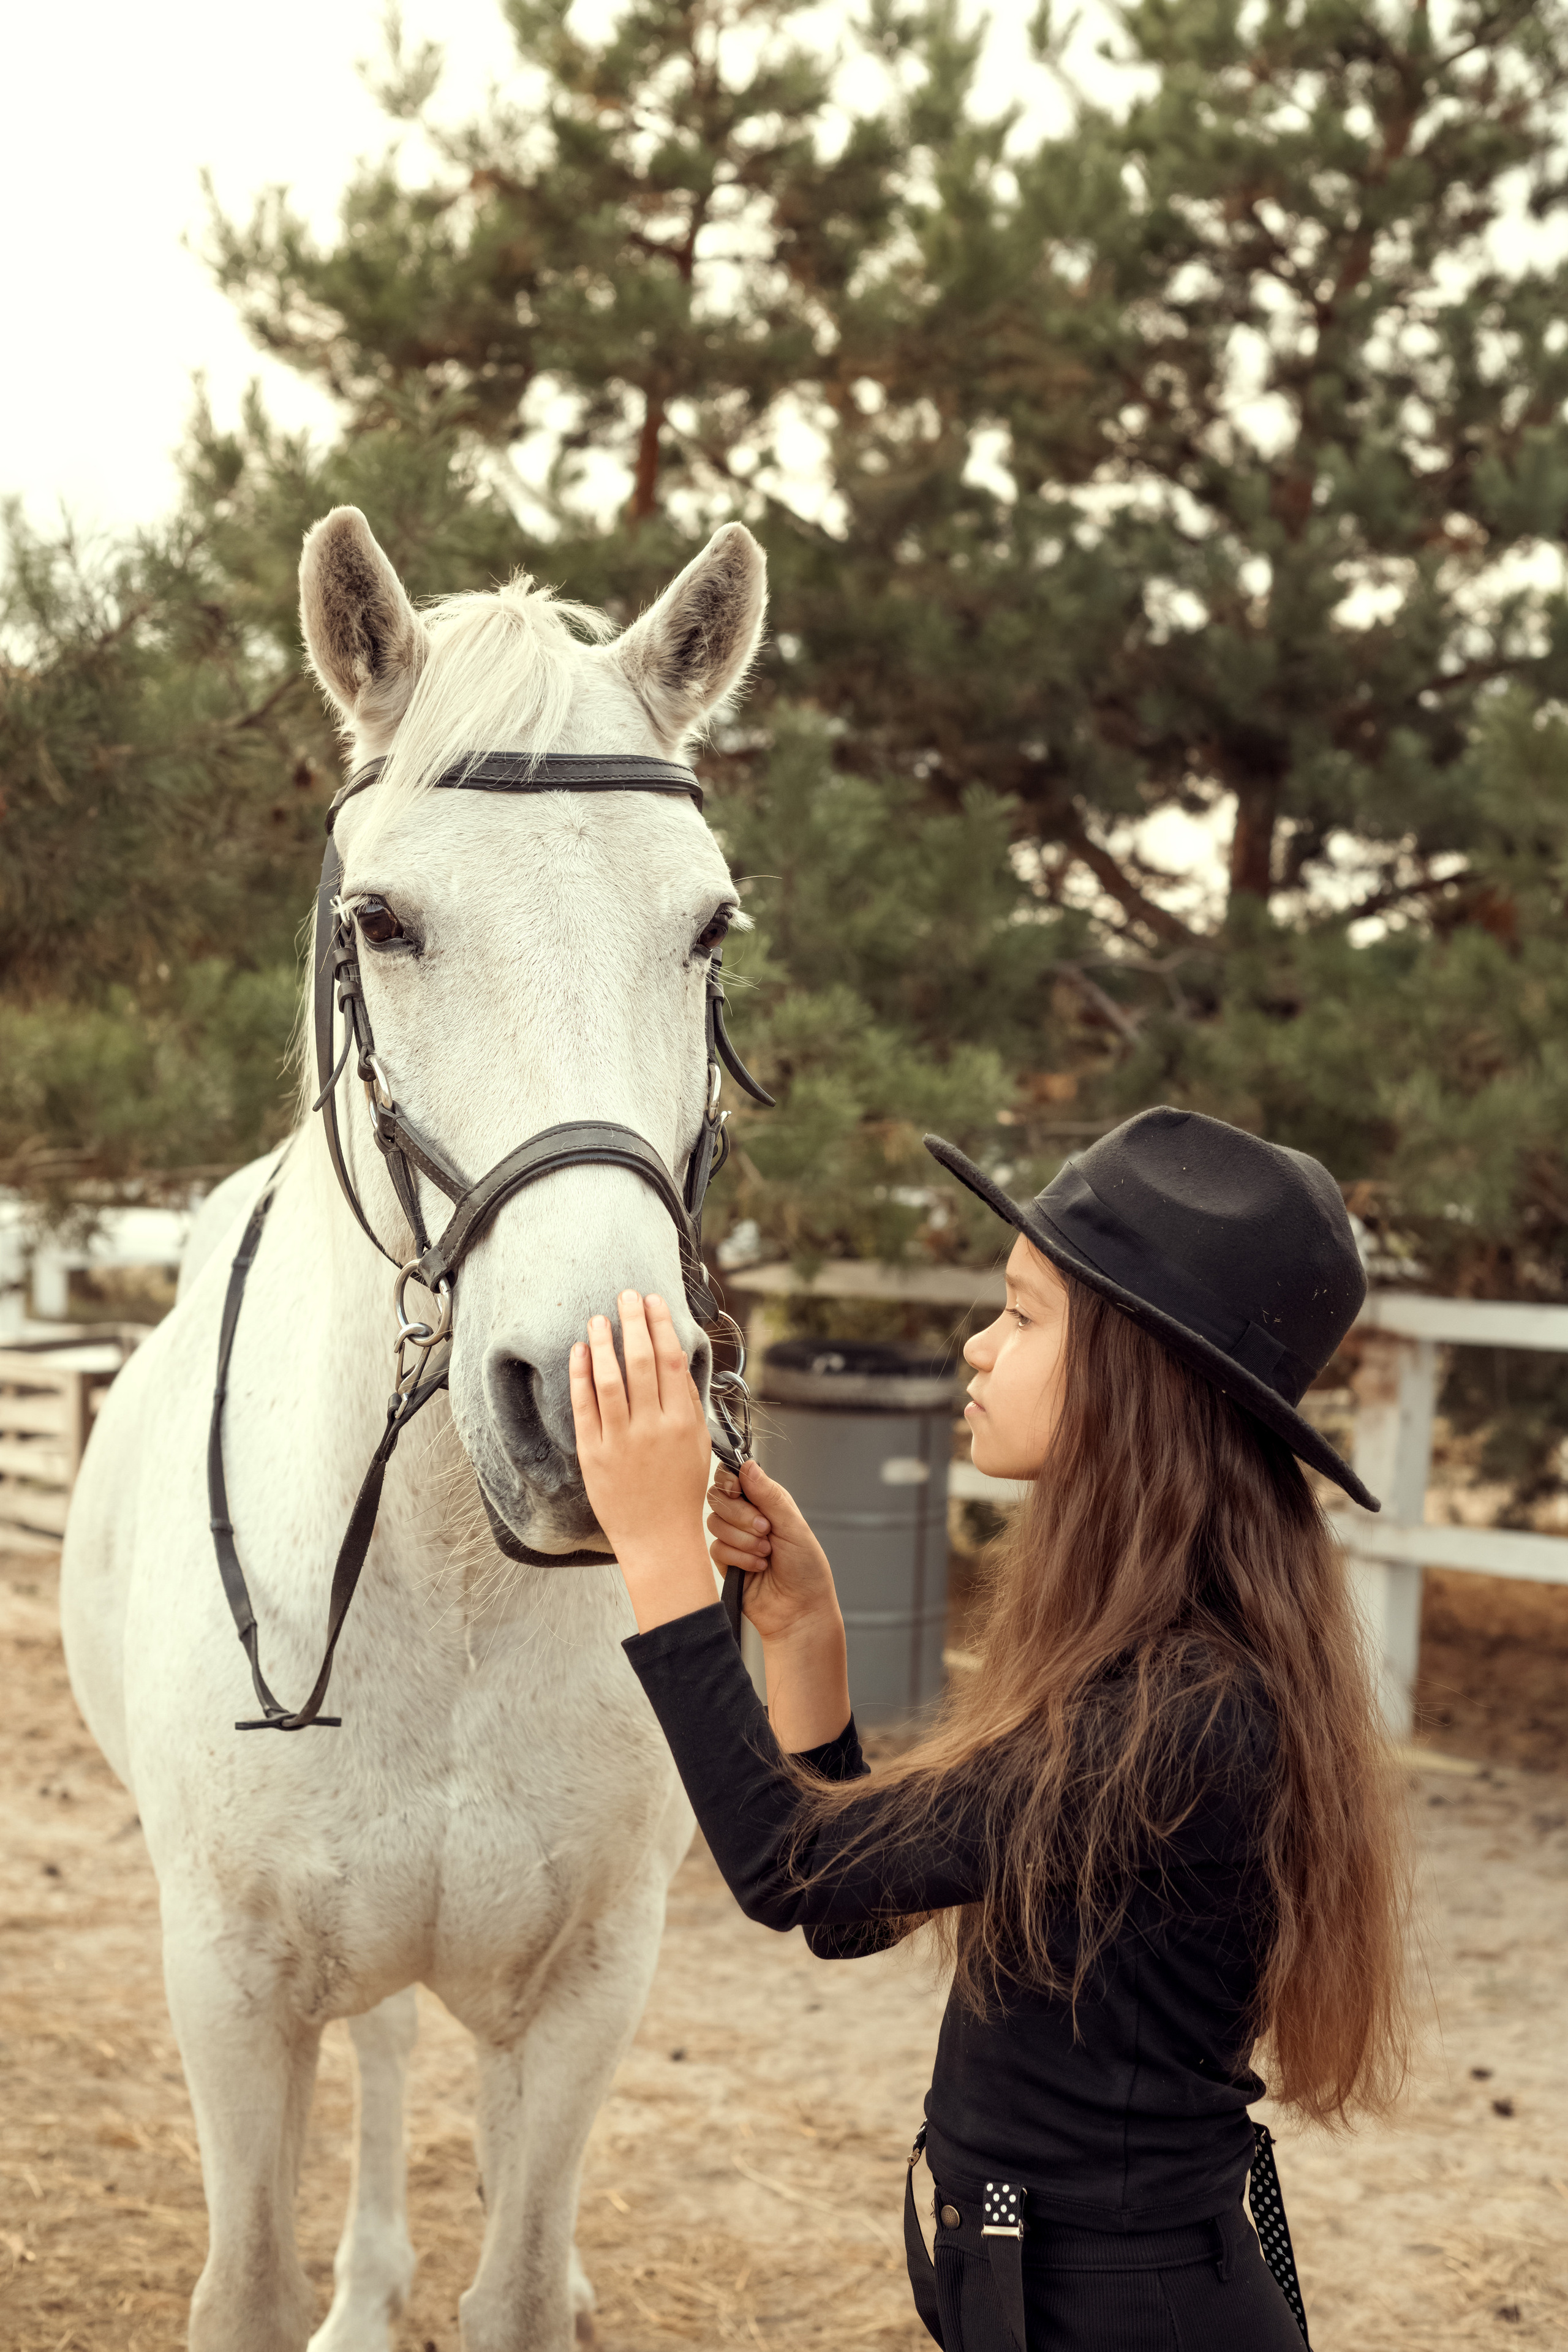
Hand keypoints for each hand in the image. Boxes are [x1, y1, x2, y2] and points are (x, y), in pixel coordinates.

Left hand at [569, 1292, 715, 1627]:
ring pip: (609, 1381)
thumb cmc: (680, 1491)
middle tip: (625, 1294)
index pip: (671, 1362)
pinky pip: (584, 1408)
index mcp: (682, 1423)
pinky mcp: (593, 1455)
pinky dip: (580, 1376)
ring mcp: (620, 1442)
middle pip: (641, 1363)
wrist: (658, 1539)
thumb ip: (687, 1402)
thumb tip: (676, 1360)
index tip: (654, 1300)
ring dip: (602, 1344)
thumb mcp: (697, 1444)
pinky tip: (578, 1353)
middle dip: (633, 1323)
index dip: (662, 1326)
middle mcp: (652, 1429)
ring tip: (597, 1318)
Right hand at [706, 1459, 839, 1645]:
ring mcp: (734, 1538)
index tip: (736, 1489)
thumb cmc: (806, 1568)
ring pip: (714, 1523)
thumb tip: (747, 1465)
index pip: (732, 1476)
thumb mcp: (793, 1526)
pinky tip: (758, 1567)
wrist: (799, 1609)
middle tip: (765, 1529)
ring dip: (743, 1539)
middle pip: (718, 1497)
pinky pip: (716, 1549)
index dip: (729, 1480)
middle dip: (741, 1515)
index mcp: (765, 1500)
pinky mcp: (725, 1561)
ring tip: (766, 1553)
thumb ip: (768, 1495)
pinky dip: (739, 1558)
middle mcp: (746, 1516)